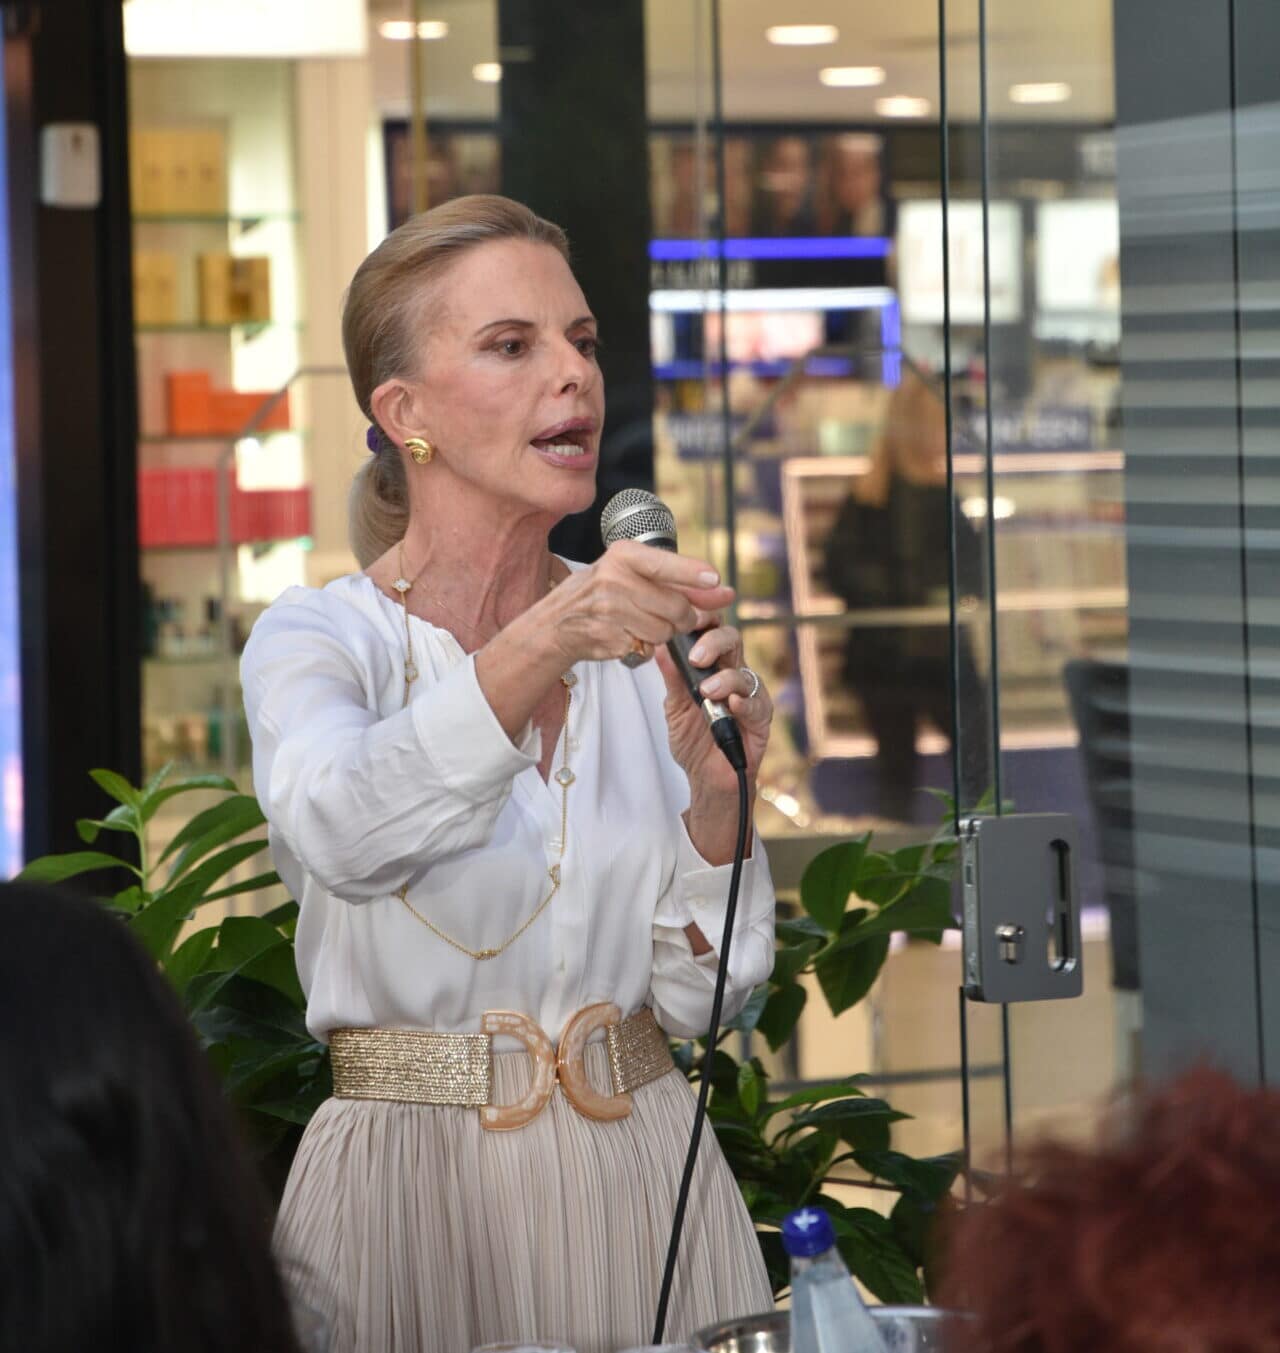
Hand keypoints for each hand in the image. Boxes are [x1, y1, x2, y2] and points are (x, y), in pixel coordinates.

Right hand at [546, 540, 734, 666]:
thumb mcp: (629, 573)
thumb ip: (677, 581)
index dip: (693, 573)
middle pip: (675, 607)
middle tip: (673, 617)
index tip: (717, 580)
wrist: (556, 623)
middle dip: (683, 618)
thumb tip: (722, 592)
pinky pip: (647, 649)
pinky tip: (626, 636)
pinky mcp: (610, 639)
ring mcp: (610, 611)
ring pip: (664, 631)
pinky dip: (644, 648)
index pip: (665, 564)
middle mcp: (614, 580)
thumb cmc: (600, 593)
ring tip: (640, 623)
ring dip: (662, 634)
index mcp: (622, 555)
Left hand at [654, 617, 772, 806]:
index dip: (702, 619)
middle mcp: (733, 674)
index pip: (712, 630)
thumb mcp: (674, 707)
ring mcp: (749, 695)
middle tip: (695, 658)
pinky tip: (732, 704)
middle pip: (732, 640)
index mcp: (712, 667)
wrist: (707, 779)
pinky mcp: (760, 719)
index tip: (683, 621)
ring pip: (744, 673)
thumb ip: (672, 678)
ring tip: (707, 692)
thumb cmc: (693, 741)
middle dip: (713, 642)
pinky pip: (758, 704)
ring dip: (725, 679)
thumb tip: (659, 647)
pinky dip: (744, 702)